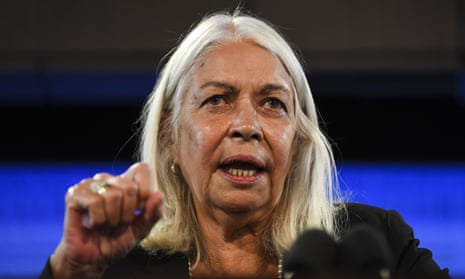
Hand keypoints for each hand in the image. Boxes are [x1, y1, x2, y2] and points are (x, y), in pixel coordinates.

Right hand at [50, 162, 163, 277]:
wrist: (92, 260)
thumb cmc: (116, 242)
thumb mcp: (141, 230)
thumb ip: (153, 214)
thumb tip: (159, 195)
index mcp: (126, 182)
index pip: (142, 169)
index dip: (145, 192)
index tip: (139, 212)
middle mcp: (108, 179)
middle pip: (130, 187)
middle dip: (128, 214)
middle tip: (117, 224)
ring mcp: (90, 185)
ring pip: (114, 196)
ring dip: (112, 220)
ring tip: (105, 225)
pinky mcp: (74, 194)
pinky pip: (95, 203)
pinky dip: (98, 221)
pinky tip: (92, 225)